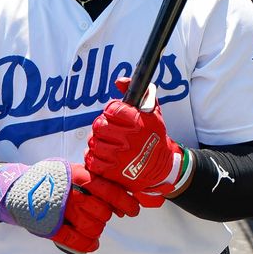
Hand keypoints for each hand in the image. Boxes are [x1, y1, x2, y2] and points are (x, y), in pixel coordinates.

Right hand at [0, 159, 138, 253]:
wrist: (15, 190)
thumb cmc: (49, 180)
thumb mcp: (69, 171)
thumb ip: (92, 182)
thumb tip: (119, 202)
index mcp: (76, 175)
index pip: (107, 188)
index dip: (124, 201)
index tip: (133, 210)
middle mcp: (69, 192)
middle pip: (102, 211)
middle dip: (105, 216)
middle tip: (100, 215)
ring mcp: (59, 211)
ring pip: (92, 227)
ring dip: (96, 230)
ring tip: (92, 227)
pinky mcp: (50, 227)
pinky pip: (75, 241)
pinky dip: (86, 245)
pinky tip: (90, 244)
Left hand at [85, 78, 194, 203]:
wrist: (161, 168)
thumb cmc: (154, 137)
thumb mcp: (152, 112)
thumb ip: (138, 92)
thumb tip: (120, 81)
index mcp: (139, 123)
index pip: (112, 109)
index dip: (111, 110)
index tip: (115, 115)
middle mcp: (129, 140)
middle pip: (99, 125)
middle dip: (103, 125)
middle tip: (110, 129)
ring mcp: (120, 157)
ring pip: (94, 142)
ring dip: (98, 142)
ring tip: (108, 143)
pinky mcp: (112, 172)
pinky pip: (92, 160)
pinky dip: (94, 157)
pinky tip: (104, 155)